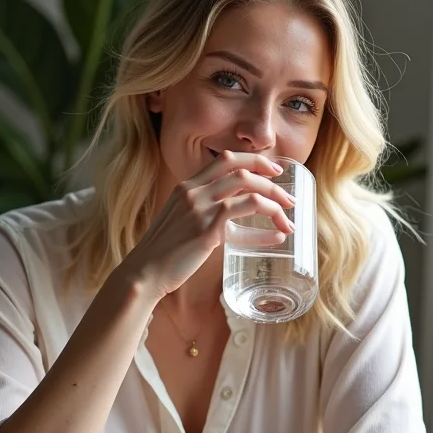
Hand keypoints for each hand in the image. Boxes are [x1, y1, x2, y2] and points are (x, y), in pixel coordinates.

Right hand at [120, 151, 294, 298]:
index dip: (253, 161)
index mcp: (186, 186)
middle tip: (288, 196)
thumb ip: (202, 213)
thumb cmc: (164, 253)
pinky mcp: (207, 229)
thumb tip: (230, 219)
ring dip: (274, 199)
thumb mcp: (181, 222)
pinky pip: (247, 213)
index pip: (225, 160)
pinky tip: (279, 234)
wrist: (144, 272)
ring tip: (288, 214)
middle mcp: (193, 191)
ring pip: (247, 187)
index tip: (273, 170)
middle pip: (240, 168)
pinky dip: (268, 220)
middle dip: (270, 177)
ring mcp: (200, 208)